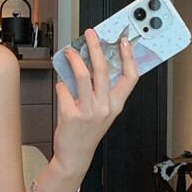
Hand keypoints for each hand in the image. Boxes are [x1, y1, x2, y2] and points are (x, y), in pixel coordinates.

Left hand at [53, 28, 139, 176]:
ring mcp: (88, 111)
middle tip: (90, 35)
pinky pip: (64, 90)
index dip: (129, 57)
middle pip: (103, 69)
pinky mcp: (71, 115)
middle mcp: (105, 107)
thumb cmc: (88, 132)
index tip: (123, 42)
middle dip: (96, 47)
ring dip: (75, 59)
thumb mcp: (103, 112)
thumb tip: (94, 63)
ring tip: (70, 52)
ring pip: (82, 76)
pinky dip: (61, 84)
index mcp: (116, 104)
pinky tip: (61, 85)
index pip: (130, 77)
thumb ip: (102, 91)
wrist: (75, 156)